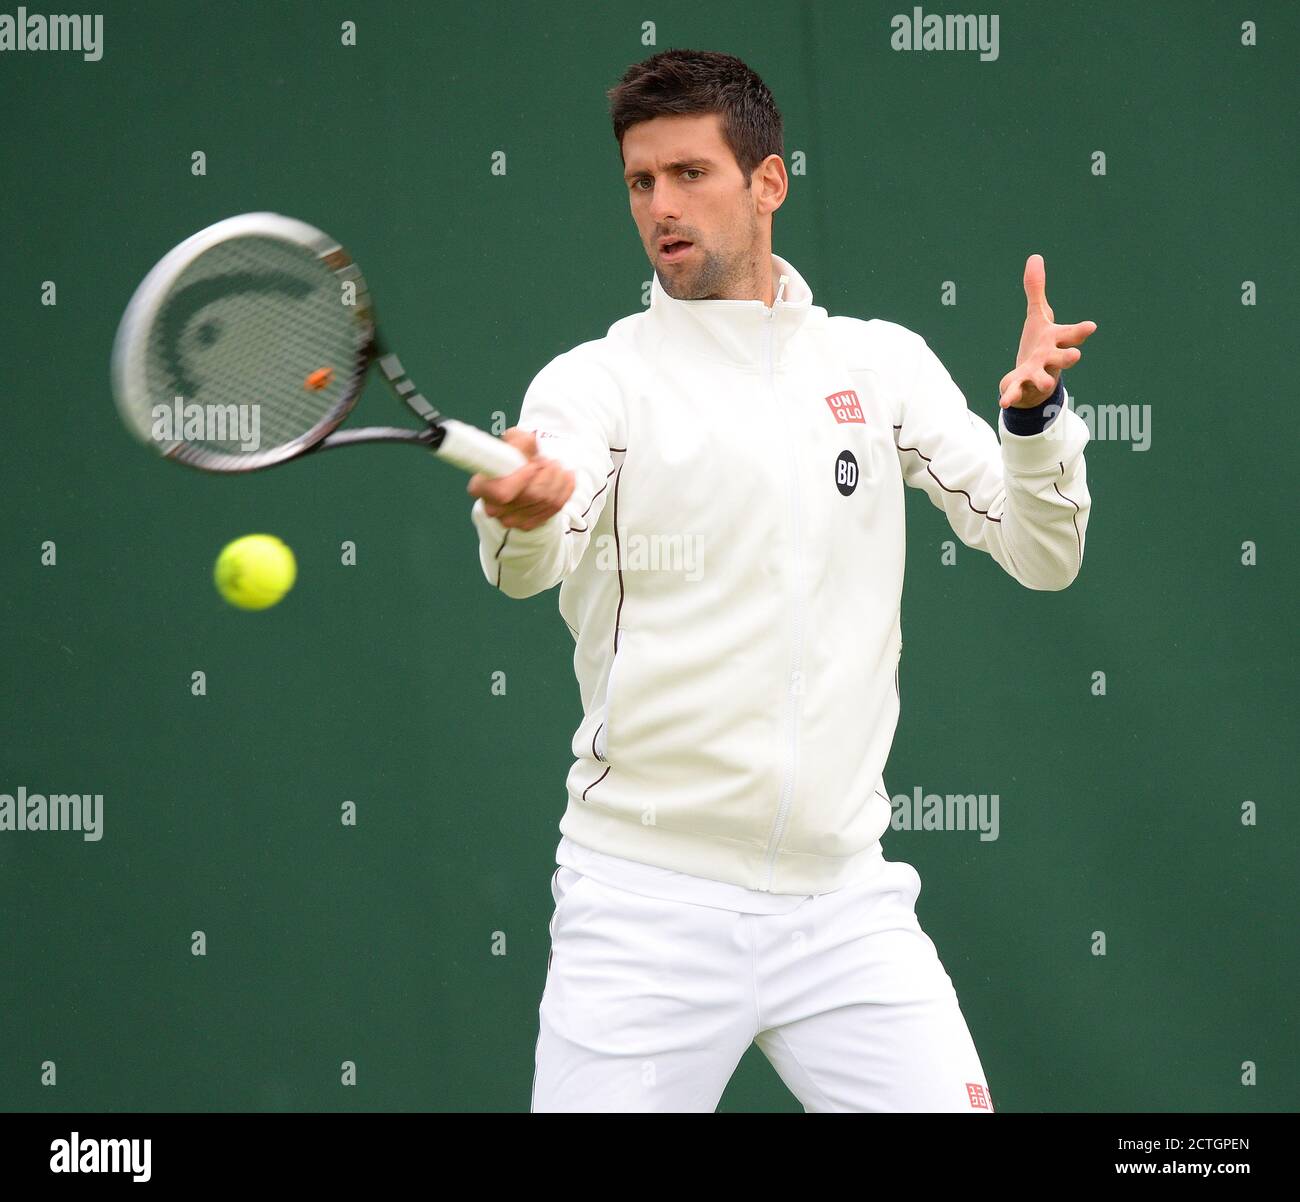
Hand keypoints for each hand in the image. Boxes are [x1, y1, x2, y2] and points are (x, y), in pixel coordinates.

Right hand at [466, 428, 575, 530]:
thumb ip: (520, 441)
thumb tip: (531, 441)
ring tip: (556, 467)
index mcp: (481, 487)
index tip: (533, 464)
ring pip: (546, 501)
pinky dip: (565, 489)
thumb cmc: (513, 457)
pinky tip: (566, 477)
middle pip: (532, 495)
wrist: (521, 476)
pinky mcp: (528, 524)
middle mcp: (493, 507)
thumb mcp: (513, 442)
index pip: (503, 491)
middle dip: (547, 473)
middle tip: (549, 461)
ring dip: (558, 479)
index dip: (522, 478)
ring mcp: (511, 520)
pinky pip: (555, 508)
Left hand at [997, 254, 1097, 408]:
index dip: (1080, 331)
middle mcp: (1050, 359)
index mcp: (1056, 341)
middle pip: (1062, 358)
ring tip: (1043, 381)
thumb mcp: (1038, 316)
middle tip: (1076, 356)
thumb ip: (1036, 290)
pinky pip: (1015, 393)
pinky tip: (1003, 402)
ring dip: (1043, 379)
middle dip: (1068, 357)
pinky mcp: (1021, 386)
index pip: (1071, 334)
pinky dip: (1010, 397)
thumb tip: (1035, 256)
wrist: (1033, 380)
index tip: (1091, 326)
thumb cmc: (1040, 345)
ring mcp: (1037, 374)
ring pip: (1042, 378)